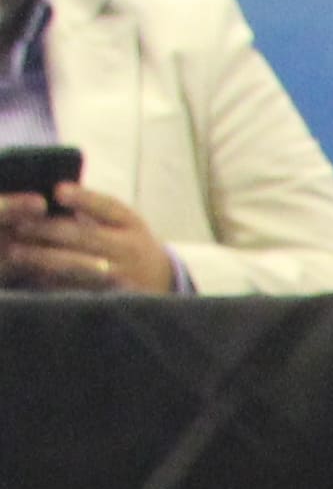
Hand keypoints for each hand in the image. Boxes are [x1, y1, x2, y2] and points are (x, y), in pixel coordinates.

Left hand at [0, 182, 180, 294]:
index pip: (106, 207)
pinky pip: (77, 289)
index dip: (83, 199)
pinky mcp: (112, 298)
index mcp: (130, 224)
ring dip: (43, 258)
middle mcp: (128, 250)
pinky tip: (30, 273)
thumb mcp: (122, 218)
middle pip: (84, 237)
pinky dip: (51, 280)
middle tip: (18, 224)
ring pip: (77, 266)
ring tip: (16, 251)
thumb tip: (53, 192)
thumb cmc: (129, 240)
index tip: (58, 191)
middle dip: (47, 230)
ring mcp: (121, 277)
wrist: (161, 281)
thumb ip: (93, 206)